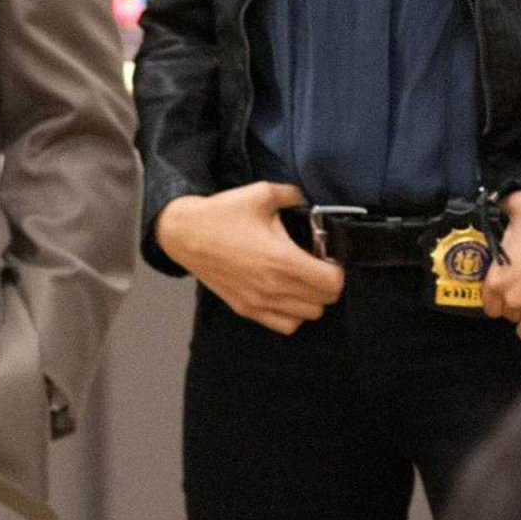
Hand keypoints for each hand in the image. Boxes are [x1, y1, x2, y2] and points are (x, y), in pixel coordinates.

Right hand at [155, 182, 344, 334]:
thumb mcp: (260, 194)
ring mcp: (260, 302)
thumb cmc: (221, 214)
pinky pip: (286, 325)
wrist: (184, 233)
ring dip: (311, 298)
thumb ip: (292, 195)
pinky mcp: (247, 309)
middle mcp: (274, 287)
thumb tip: (308, 200)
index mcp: (283, 260)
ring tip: (299, 279)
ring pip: (309, 316)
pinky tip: (284, 293)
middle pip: (325, 301)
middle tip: (314, 265)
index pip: (333, 282)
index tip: (326, 257)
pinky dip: (293, 313)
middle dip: (326, 282)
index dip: (336, 268)